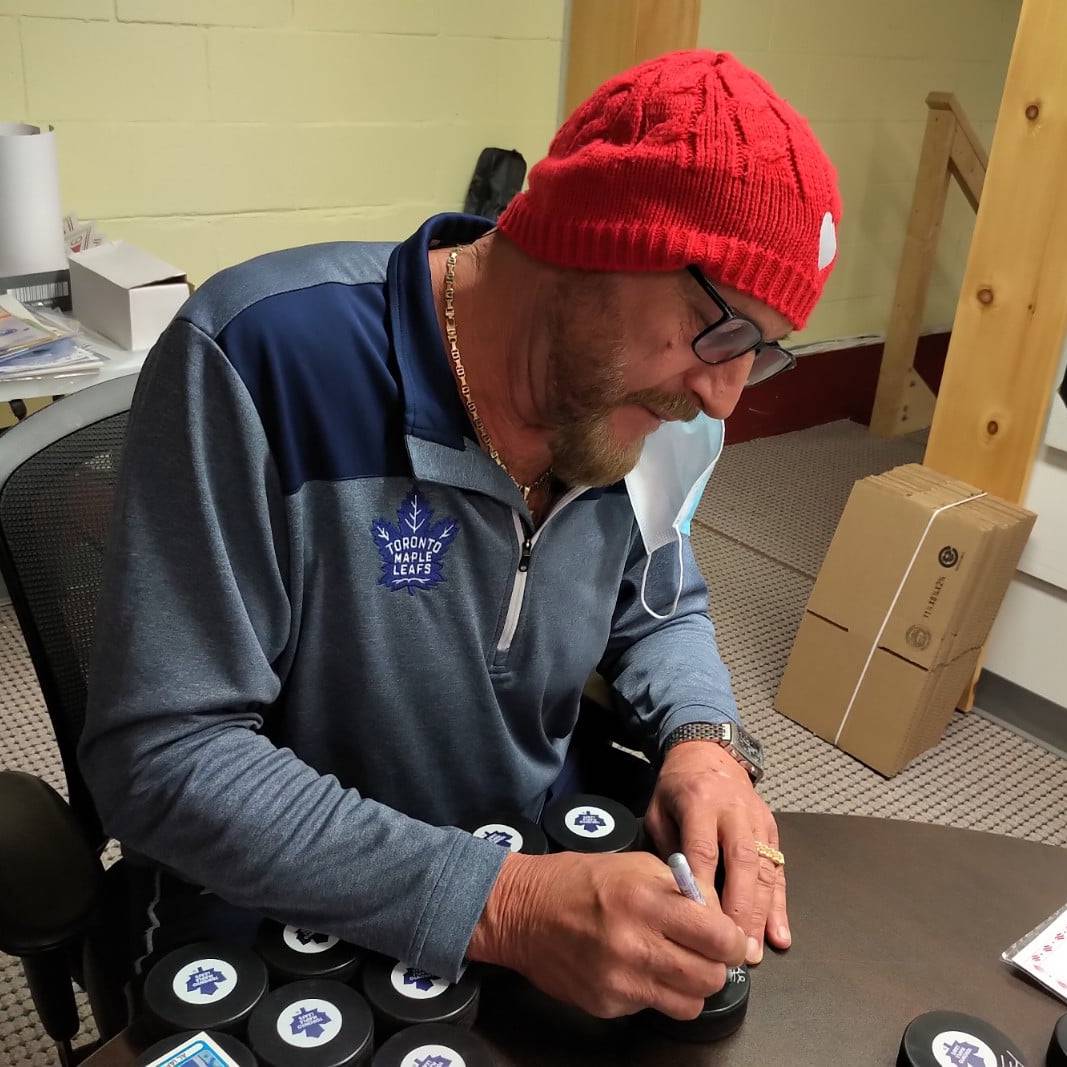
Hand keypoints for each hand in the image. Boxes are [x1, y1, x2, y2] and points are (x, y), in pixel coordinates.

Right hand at [467, 850, 746, 1019]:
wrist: (522, 911)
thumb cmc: (579, 882)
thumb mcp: (635, 865)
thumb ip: (682, 889)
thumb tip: (719, 916)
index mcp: (645, 899)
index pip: (718, 936)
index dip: (732, 940)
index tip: (729, 938)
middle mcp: (634, 943)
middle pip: (710, 977)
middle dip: (715, 965)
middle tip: (704, 952)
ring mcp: (619, 980)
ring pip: (689, 1004)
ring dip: (691, 986)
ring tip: (675, 964)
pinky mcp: (606, 1005)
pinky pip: (653, 1009)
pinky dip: (655, 993)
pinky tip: (638, 969)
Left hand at [643, 739, 788, 965]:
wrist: (709, 754)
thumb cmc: (677, 788)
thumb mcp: (658, 809)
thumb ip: (668, 848)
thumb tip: (678, 897)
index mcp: (700, 801)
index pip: (704, 849)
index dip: (705, 888)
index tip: (701, 925)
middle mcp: (734, 811)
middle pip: (742, 863)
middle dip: (739, 909)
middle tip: (733, 949)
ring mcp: (758, 821)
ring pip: (765, 870)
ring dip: (761, 914)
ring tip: (754, 951)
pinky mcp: (773, 830)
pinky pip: (778, 871)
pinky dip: (779, 905)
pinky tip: (779, 935)